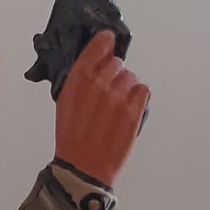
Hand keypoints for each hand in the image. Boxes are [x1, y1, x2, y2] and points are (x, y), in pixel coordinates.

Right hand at [53, 31, 149, 188]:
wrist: (83, 167)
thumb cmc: (72, 139)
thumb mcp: (66, 104)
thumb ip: (81, 80)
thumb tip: (97, 62)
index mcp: (78, 81)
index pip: (97, 47)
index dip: (105, 42)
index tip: (109, 41)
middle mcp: (98, 85)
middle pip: (117, 63)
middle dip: (115, 74)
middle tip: (109, 93)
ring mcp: (118, 97)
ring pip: (131, 77)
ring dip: (127, 88)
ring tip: (117, 108)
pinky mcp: (134, 110)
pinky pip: (143, 90)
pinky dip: (139, 98)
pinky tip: (129, 111)